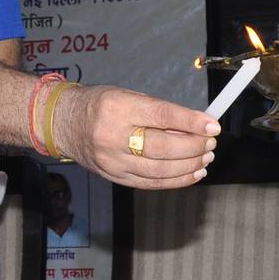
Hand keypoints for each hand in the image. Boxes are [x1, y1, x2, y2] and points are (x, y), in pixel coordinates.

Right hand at [53, 85, 217, 189]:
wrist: (65, 124)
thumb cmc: (100, 105)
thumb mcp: (127, 96)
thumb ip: (159, 111)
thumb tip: (196, 124)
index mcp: (117, 108)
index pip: (161, 117)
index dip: (191, 123)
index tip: (212, 125)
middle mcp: (112, 136)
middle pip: (162, 148)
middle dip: (193, 147)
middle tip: (210, 143)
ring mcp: (113, 161)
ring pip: (159, 170)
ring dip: (189, 166)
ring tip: (206, 158)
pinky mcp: (115, 177)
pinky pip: (151, 183)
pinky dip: (176, 180)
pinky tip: (193, 173)